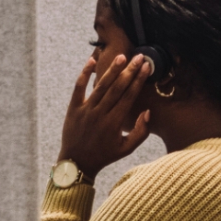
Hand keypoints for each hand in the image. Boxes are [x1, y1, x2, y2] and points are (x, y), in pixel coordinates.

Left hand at [60, 52, 152, 176]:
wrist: (76, 163)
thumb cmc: (104, 156)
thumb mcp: (127, 149)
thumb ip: (140, 132)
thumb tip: (147, 111)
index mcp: (114, 123)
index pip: (129, 96)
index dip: (139, 80)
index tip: (146, 67)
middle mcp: (100, 114)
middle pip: (117, 87)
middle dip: (129, 71)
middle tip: (138, 57)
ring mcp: (85, 110)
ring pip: (101, 86)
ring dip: (112, 70)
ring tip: (122, 57)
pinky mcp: (72, 109)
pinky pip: (78, 88)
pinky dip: (84, 74)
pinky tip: (91, 61)